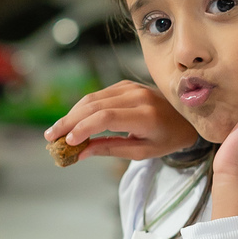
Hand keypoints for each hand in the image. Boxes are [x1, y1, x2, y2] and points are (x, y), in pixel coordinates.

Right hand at [43, 81, 198, 161]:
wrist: (187, 118)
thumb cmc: (168, 139)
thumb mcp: (143, 151)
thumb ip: (110, 150)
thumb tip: (79, 153)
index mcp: (146, 116)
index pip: (107, 118)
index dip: (84, 128)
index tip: (68, 142)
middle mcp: (138, 97)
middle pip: (94, 106)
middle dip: (69, 122)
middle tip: (51, 138)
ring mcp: (131, 87)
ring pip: (92, 98)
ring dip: (71, 114)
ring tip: (56, 132)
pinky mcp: (125, 85)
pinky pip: (98, 95)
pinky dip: (82, 108)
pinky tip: (72, 121)